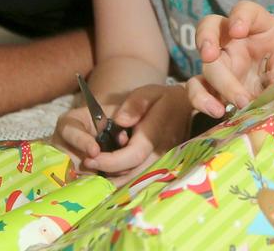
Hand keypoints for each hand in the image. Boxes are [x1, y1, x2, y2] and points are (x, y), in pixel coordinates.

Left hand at [53, 85, 190, 184]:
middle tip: (88, 169)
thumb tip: (121, 121)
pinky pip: (142, 180)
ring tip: (95, 174)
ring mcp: (165, 163)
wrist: (185, 108)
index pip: (133, 155)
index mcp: (157, 132)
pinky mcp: (163, 168)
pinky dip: (125, 181)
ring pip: (138, 181)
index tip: (90, 159)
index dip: (110, 161)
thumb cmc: (162, 99)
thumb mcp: (148, 93)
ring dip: (115, 181)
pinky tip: (110, 177)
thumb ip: (135, 105)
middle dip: (108, 175)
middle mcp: (163, 152)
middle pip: (134, 174)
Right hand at [188, 1, 273, 115]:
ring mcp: (224, 65)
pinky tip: (217, 112)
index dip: (239, 16)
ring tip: (223, 102)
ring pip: (205, 63)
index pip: (246, 11)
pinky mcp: (216, 88)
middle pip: (212, 29)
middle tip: (211, 55)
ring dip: (211, 79)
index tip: (239, 30)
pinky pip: (198, 90)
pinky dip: (201, 100)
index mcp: (261, 29)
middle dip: (208, 41)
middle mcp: (236, 42)